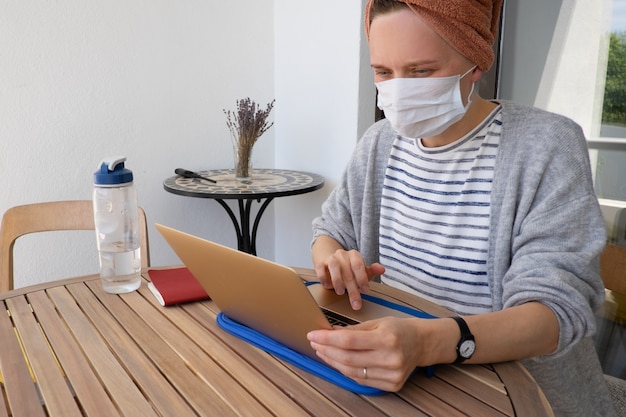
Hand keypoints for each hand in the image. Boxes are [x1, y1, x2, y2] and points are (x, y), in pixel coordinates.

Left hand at [307, 317, 425, 391]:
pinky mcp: (392, 385)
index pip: (349, 341)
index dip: (327, 338)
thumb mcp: (377, 322)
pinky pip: (361, 380)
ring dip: (333, 361)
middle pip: (348, 358)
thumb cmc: (399, 329)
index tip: (312, 334)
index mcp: (387, 338)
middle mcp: (391, 358)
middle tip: (314, 342)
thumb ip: (353, 330)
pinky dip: (346, 371)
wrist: (422, 343)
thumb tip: (329, 332)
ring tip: (322, 351)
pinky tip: (337, 361)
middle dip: (326, 350)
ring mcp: (392, 374)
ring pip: (352, 371)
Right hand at [313, 248, 384, 309]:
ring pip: (334, 266)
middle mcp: (342, 255)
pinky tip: (327, 286)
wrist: (329, 259)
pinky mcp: (320, 263)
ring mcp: (331, 258)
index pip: (359, 265)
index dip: (362, 278)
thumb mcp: (360, 270)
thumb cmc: (347, 268)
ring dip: (337, 280)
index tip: (366, 291)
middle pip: (348, 271)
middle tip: (355, 303)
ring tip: (340, 292)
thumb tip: (382, 269)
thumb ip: (371, 271)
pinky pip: (320, 268)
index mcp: (354, 255)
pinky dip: (323, 277)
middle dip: (352, 289)